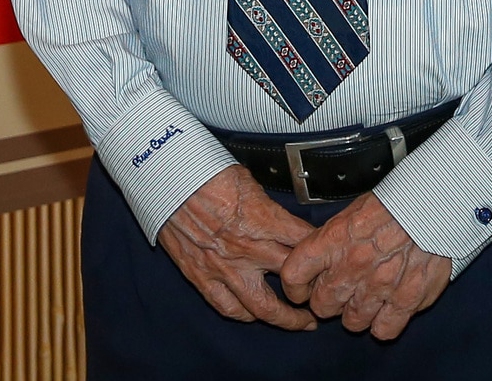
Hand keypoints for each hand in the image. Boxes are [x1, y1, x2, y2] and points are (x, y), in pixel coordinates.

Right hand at [158, 165, 317, 330]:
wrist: (164, 175)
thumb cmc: (201, 169)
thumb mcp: (246, 179)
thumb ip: (265, 205)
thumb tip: (278, 216)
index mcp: (262, 219)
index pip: (305, 244)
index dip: (320, 253)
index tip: (326, 257)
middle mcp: (248, 249)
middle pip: (294, 281)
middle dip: (313, 290)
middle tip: (323, 294)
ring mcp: (225, 267)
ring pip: (265, 308)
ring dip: (288, 318)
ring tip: (301, 321)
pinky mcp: (202, 277)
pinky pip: (229, 308)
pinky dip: (245, 315)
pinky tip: (255, 315)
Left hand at [278, 192, 451, 338]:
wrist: (433, 204)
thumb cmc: (394, 203)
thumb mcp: (351, 211)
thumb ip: (331, 240)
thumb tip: (316, 260)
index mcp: (334, 239)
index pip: (294, 275)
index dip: (294, 286)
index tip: (301, 287)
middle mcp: (353, 266)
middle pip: (322, 305)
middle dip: (327, 301)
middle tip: (339, 290)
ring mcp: (379, 286)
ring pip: (351, 322)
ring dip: (356, 313)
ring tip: (366, 297)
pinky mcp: (406, 300)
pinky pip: (383, 330)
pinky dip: (382, 324)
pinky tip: (386, 308)